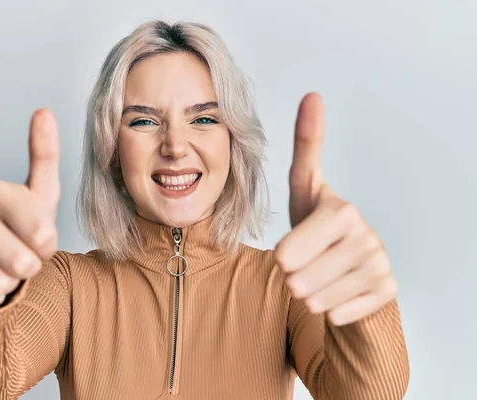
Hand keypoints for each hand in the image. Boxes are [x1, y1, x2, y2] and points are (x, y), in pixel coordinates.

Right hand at [0, 109, 60, 311]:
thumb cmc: (25, 226)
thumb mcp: (44, 195)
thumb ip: (46, 155)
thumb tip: (44, 111)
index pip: (42, 237)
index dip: (48, 247)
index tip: (39, 238)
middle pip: (22, 263)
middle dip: (30, 267)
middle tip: (23, 255)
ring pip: (0, 284)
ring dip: (10, 284)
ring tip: (5, 266)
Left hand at [274, 93, 397, 325]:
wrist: (349, 266)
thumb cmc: (319, 227)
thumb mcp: (305, 190)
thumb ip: (306, 148)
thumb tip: (313, 95)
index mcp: (340, 210)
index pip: (287, 253)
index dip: (285, 255)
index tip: (291, 250)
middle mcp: (365, 236)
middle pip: (297, 279)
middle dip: (294, 276)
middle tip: (308, 262)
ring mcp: (379, 265)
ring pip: (315, 301)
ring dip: (311, 294)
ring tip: (323, 275)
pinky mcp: (387, 291)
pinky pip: (336, 316)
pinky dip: (331, 310)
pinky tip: (341, 291)